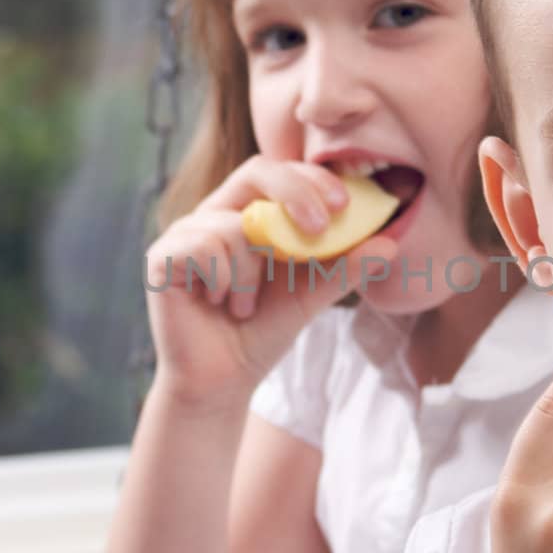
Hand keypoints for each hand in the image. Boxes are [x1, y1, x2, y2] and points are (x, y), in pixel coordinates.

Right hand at [143, 155, 396, 409]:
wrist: (223, 381)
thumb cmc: (262, 331)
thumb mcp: (312, 296)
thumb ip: (344, 267)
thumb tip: (389, 242)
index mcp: (248, 213)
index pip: (280, 171)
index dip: (312, 178)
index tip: (346, 204)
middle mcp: (214, 213)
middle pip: (255, 171)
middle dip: (295, 193)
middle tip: (321, 227)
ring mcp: (185, 232)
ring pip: (234, 224)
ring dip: (253, 271)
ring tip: (245, 305)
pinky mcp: (162, 257)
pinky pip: (203, 246)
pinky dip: (225, 279)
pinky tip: (222, 304)